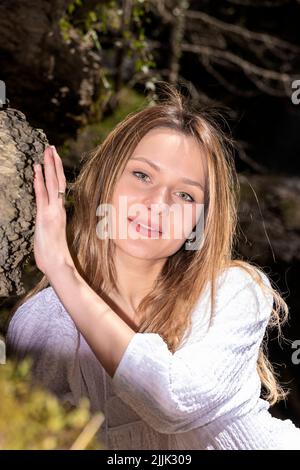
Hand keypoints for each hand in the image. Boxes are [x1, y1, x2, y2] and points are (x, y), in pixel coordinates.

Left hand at [33, 146, 73, 276]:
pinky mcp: (45, 217)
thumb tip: (48, 225)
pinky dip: (40, 181)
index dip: (56, 173)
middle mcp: (58, 209)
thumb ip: (50, 227)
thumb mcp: (51, 237)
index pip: (60, 188)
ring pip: (53, 184)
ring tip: (46, 151)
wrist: (58, 265)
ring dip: (49, 167)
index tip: (53, 159)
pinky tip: (37, 170)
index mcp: (59, 212)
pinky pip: (43, 195)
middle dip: (54, 164)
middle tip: (51, 148)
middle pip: (58, 181)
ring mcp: (52, 212)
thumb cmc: (54, 256)